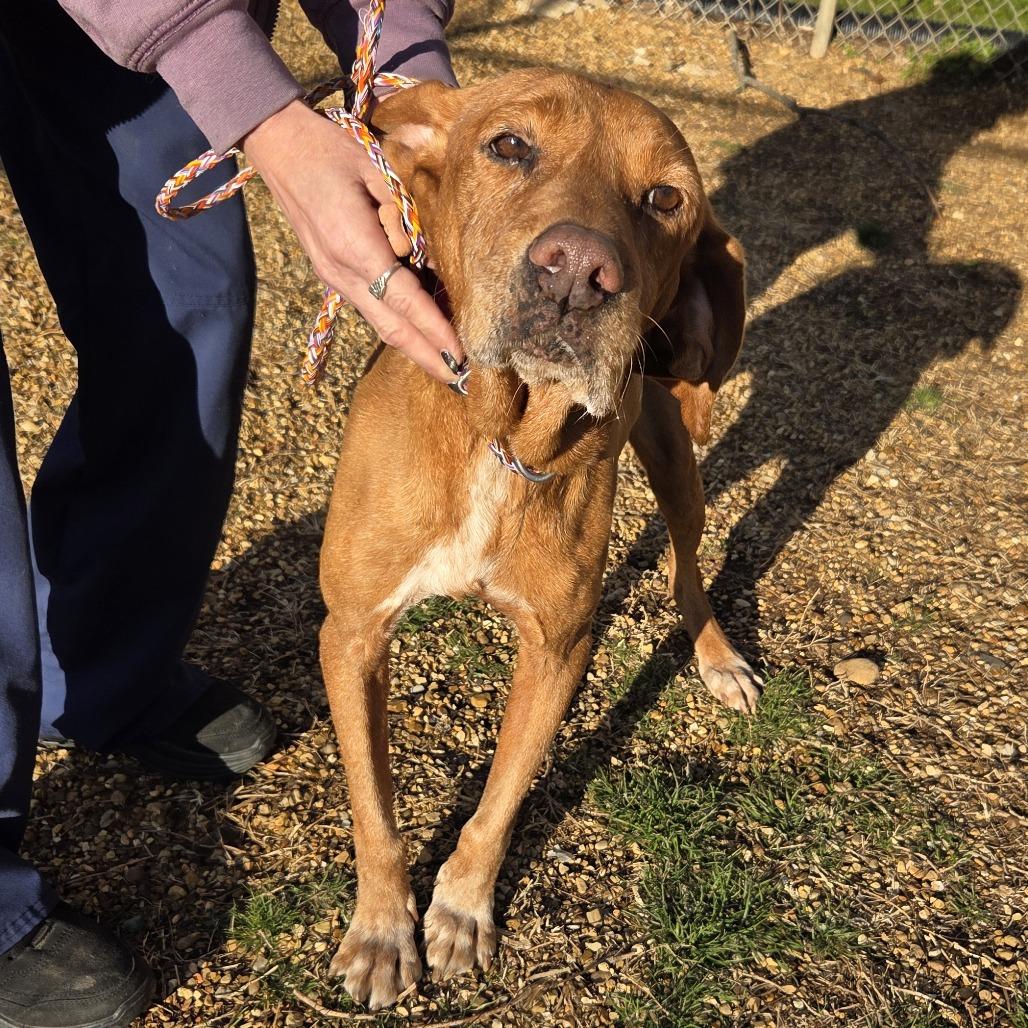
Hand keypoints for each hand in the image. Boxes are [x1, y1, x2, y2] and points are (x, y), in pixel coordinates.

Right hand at [243, 100, 462, 382]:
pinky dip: (397, 326)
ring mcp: (333, 276)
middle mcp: (341, 271)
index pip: (404, 299)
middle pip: (391, 328)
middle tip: (462, 381)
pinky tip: (420, 334)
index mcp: (353, 246)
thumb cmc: (330, 147)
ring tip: (447, 365)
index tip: (461, 354)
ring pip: (380, 323)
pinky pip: (371, 308)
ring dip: (414, 347)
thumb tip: (434, 247)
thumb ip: (407, 209)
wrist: (276, 142)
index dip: (434, 329)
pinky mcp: (331, 273)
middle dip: (427, 357)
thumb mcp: (377, 167)